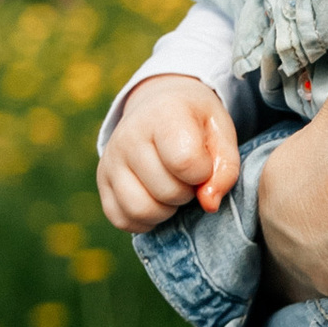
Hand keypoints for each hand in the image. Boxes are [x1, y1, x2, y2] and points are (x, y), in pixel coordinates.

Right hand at [99, 77, 239, 232]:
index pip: (185, 162)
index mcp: (163, 114)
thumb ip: (225, 169)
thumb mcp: (221, 132)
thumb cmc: (196, 122)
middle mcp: (128, 135)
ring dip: (166, 210)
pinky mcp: (102, 181)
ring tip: (173, 188)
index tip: (204, 162)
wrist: (158, 106)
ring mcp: (110, 159)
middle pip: (166, 192)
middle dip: (188, 192)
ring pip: (140, 210)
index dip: (204, 172)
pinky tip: (156, 199)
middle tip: (189, 176)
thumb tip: (208, 204)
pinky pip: (122, 220)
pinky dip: (145, 220)